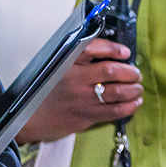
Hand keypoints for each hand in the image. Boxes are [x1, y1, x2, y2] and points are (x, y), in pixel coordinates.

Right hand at [15, 39, 142, 142]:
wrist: (27, 118)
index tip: (124, 52)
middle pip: (111, 70)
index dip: (114, 48)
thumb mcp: (53, 67)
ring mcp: (82, 99)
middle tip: (135, 73)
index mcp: (66, 63)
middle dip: (129, 71)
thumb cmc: (41, 92)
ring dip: (133, 88)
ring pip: (117, 91)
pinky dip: (129, 106)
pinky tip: (134, 102)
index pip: (94, 48)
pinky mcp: (86, 116)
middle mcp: (76, 79)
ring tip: (137, 87)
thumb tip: (103, 52)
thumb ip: (74, 58)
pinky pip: (114, 111)